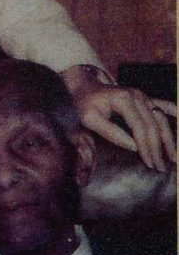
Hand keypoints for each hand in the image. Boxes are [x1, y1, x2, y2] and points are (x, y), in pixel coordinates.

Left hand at [62, 65, 176, 172]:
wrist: (84, 86)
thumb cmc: (84, 103)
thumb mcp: (89, 118)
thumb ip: (110, 132)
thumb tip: (133, 146)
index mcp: (124, 99)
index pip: (141, 127)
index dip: (146, 147)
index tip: (149, 163)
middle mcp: (137, 96)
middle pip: (154, 125)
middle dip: (158, 148)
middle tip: (160, 168)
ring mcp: (142, 97)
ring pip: (161, 119)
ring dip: (168, 138)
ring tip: (174, 157)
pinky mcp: (143, 99)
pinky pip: (163, 105)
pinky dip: (173, 111)